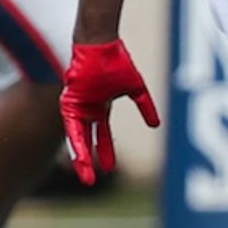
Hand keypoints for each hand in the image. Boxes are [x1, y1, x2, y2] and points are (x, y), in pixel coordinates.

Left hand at [59, 40, 159, 185]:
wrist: (102, 45)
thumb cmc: (117, 62)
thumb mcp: (135, 88)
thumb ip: (145, 106)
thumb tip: (157, 125)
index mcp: (100, 108)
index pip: (102, 136)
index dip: (106, 151)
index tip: (110, 168)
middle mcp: (87, 110)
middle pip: (87, 140)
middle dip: (89, 161)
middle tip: (90, 182)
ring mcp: (77, 106)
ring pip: (77, 136)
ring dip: (80, 155)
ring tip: (84, 174)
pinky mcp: (69, 101)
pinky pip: (71, 125)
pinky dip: (76, 139)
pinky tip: (79, 154)